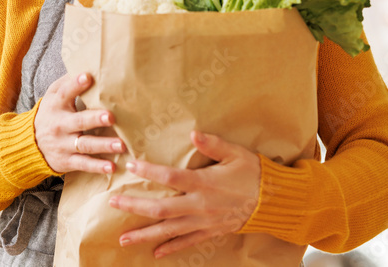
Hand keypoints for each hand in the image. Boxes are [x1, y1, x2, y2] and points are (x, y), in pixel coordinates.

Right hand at [34, 72, 125, 174]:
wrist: (29, 144)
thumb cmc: (50, 113)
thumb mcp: (53, 96)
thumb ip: (67, 83)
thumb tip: (87, 65)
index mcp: (56, 105)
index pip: (65, 93)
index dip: (75, 85)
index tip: (87, 77)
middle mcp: (60, 125)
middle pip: (78, 121)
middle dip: (95, 119)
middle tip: (111, 117)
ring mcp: (63, 144)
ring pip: (84, 144)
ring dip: (103, 145)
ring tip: (121, 144)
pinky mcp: (67, 161)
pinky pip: (83, 164)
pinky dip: (97, 166)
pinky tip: (111, 167)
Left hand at [109, 131, 260, 258]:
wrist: (274, 202)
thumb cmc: (254, 173)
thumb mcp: (236, 153)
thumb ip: (213, 144)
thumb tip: (193, 134)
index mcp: (203, 183)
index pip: (170, 177)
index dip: (148, 171)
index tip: (130, 165)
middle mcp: (200, 205)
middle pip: (161, 208)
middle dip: (135, 206)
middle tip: (113, 203)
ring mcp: (204, 221)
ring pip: (169, 230)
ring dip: (145, 234)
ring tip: (123, 239)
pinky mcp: (211, 231)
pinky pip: (187, 242)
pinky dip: (171, 247)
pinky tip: (156, 252)